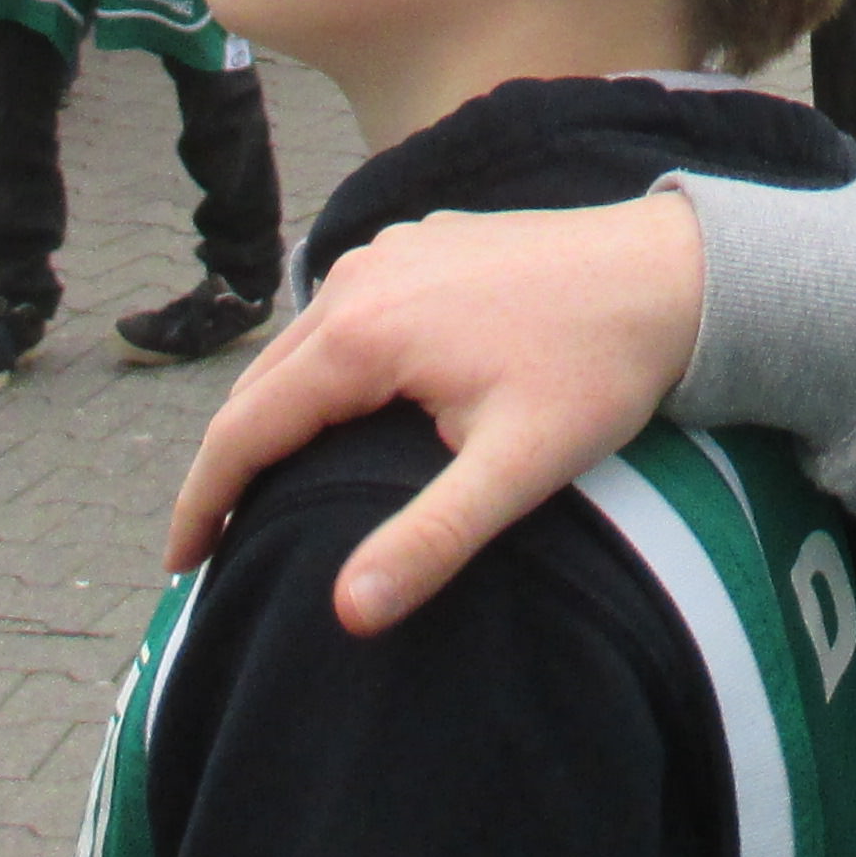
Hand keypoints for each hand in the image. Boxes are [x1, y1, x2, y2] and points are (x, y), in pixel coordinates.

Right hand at [165, 192, 706, 625]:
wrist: (674, 271)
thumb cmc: (600, 370)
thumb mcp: (518, 469)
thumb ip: (429, 540)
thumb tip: (345, 613)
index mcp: (363, 332)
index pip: (246, 428)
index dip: (203, 502)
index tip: (180, 565)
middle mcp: (360, 277)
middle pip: (262, 383)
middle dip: (226, 463)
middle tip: (208, 542)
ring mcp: (392, 250)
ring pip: (302, 343)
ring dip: (272, 411)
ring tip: (261, 485)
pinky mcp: (425, 243)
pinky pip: (345, 308)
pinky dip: (319, 365)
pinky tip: (337, 407)